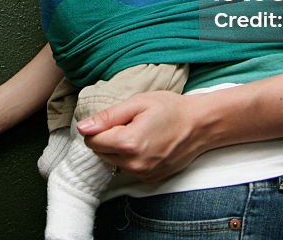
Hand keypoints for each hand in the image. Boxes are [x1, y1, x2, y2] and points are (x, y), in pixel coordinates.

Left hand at [77, 91, 204, 182]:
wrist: (200, 125)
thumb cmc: (170, 109)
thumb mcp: (137, 103)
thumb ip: (107, 117)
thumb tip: (83, 128)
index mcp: (128, 143)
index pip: (91, 142)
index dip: (99, 128)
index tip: (116, 119)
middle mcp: (134, 164)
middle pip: (100, 153)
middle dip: (109, 138)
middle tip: (130, 124)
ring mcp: (143, 174)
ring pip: (113, 162)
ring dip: (119, 149)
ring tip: (140, 133)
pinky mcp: (150, 179)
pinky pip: (128, 169)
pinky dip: (131, 158)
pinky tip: (147, 145)